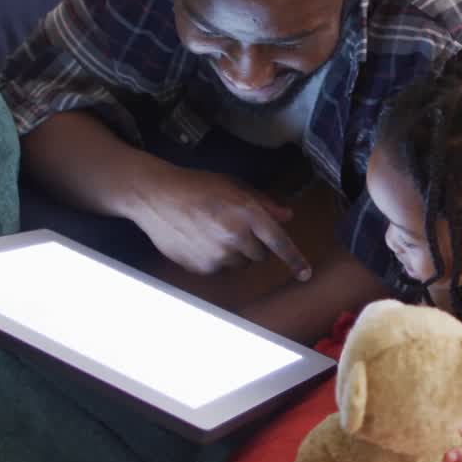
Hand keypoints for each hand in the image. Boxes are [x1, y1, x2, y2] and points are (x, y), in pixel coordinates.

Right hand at [131, 164, 310, 278]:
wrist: (156, 197)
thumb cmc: (198, 186)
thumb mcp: (235, 187)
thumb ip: (264, 203)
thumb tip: (287, 216)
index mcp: (248, 213)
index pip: (279, 242)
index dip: (295, 259)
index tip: (305, 274)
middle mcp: (236, 237)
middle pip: (261, 256)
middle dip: (254, 245)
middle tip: (234, 227)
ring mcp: (218, 255)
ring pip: (241, 264)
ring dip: (235, 253)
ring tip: (213, 232)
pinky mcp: (202, 267)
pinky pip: (220, 269)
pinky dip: (216, 259)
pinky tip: (200, 240)